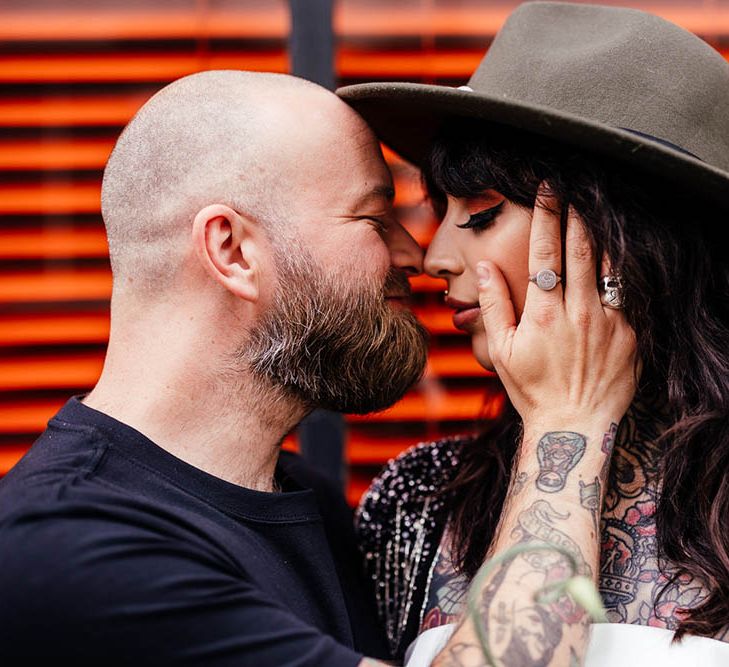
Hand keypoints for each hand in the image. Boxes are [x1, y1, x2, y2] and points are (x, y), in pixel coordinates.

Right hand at [476, 186, 637, 428]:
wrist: (574, 425)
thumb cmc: (532, 389)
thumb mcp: (501, 350)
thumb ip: (494, 305)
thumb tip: (484, 268)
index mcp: (544, 313)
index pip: (546, 252)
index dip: (547, 215)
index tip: (549, 189)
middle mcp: (579, 312)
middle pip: (582, 249)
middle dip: (577, 215)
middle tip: (575, 192)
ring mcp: (609, 322)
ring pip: (609, 267)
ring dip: (600, 238)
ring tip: (595, 218)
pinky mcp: (629, 335)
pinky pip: (623, 296)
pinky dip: (616, 275)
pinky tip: (610, 266)